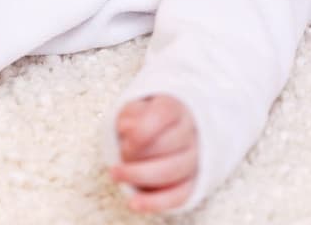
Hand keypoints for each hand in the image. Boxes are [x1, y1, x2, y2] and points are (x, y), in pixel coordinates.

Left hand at [110, 95, 197, 213]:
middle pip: (168, 144)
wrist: (168, 133)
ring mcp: (194, 159)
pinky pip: (177, 196)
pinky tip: (134, 203)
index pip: (165, 114)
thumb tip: (127, 128)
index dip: (143, 128)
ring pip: (172, 171)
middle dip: (138, 152)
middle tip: (121, 152)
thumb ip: (130, 115)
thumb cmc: (145, 120)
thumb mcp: (134, 110)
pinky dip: (155, 202)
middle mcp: (190, 132)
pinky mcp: (191, 183)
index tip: (124, 135)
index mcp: (176, 108)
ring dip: (139, 175)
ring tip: (116, 174)